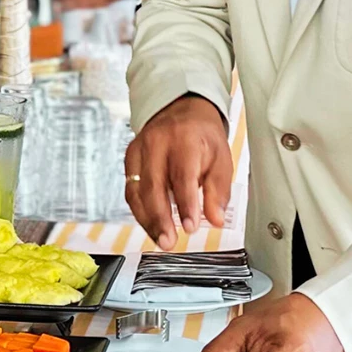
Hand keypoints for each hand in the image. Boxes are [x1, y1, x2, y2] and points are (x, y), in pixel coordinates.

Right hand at [125, 96, 231, 249]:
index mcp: (184, 138)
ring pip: (136, 190)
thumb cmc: (202, 135)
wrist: (181, 109)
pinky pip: (130, 189)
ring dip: (147, 220)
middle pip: (153, 185)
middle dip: (160, 218)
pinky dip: (140, 211)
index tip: (191, 227)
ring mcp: (139, 149)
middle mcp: (157, 142)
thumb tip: (216, 219)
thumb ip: (218, 190)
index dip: (185, 204)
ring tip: (160, 239)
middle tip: (169, 242)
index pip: (182, 175)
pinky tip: (151, 225)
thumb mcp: (221, 157)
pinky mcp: (130, 157)